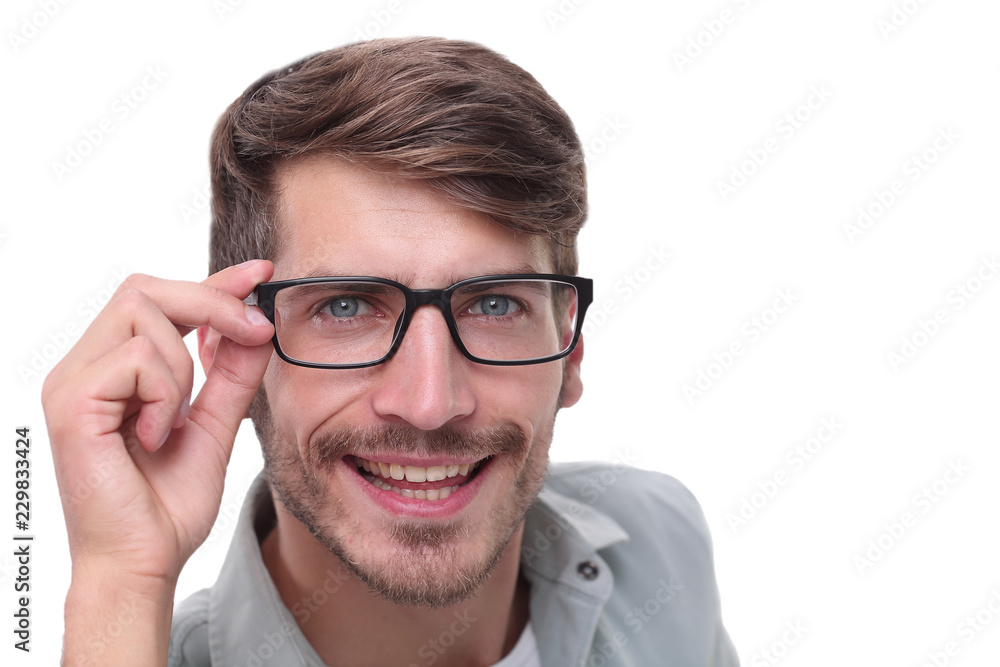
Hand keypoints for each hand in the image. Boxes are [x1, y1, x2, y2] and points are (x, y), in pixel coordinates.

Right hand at [43, 260, 274, 583]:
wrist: (145, 562)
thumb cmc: (167, 504)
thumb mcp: (215, 425)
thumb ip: (230, 375)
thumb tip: (254, 325)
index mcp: (111, 369)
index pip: (157, 299)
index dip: (212, 281)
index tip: (260, 274)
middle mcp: (83, 366)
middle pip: (144, 288)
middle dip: (211, 300)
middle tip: (255, 328)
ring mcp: (70, 381)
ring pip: (142, 314)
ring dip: (184, 366)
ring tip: (175, 421)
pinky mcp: (71, 402)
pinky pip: (135, 357)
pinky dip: (165, 393)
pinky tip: (156, 435)